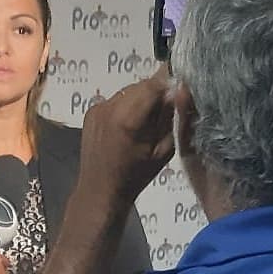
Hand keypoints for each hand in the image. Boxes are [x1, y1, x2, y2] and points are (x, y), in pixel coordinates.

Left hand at [79, 65, 174, 205]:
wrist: (100, 189)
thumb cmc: (135, 176)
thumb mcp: (163, 151)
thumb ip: (172, 118)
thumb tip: (181, 90)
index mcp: (129, 118)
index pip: (154, 84)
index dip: (169, 86)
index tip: (178, 95)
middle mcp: (111, 107)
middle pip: (140, 85)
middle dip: (156, 93)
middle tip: (165, 111)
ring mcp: (98, 108)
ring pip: (128, 91)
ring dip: (141, 98)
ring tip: (145, 120)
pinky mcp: (91, 111)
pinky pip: (116, 99)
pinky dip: (126, 105)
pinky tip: (128, 125)